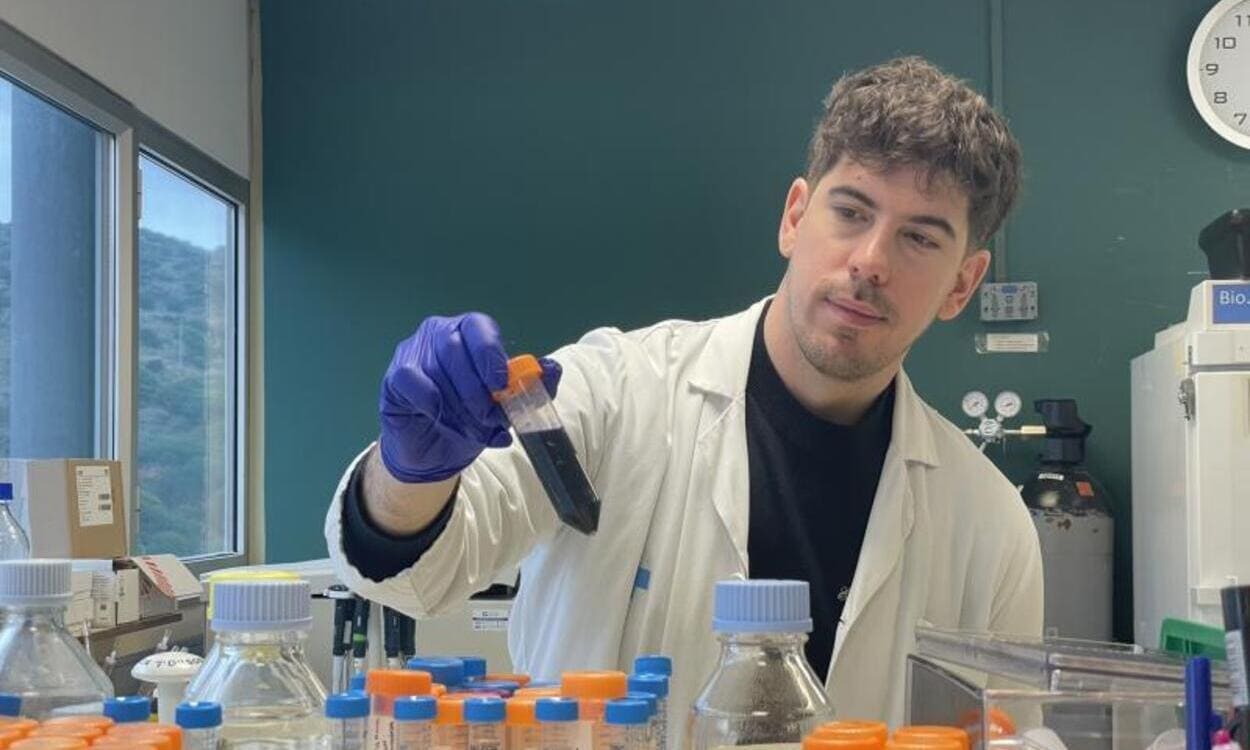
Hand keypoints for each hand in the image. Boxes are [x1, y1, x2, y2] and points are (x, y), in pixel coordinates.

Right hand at [377, 312, 561, 482]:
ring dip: (459, 405)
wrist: (437, 450)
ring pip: (437, 369)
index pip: (480, 328)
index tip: (500, 386)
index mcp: (470, 332)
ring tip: (473, 429)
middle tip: (490, 420)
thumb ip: (533, 387)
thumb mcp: (508, 406)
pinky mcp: (396, 375)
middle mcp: (440, 333)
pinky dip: (432, 403)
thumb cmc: (473, 418)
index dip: (491, 355)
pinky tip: (440, 418)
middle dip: (477, 391)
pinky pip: (414, 382)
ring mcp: (414, 351)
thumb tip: (552, 369)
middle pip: (457, 349)